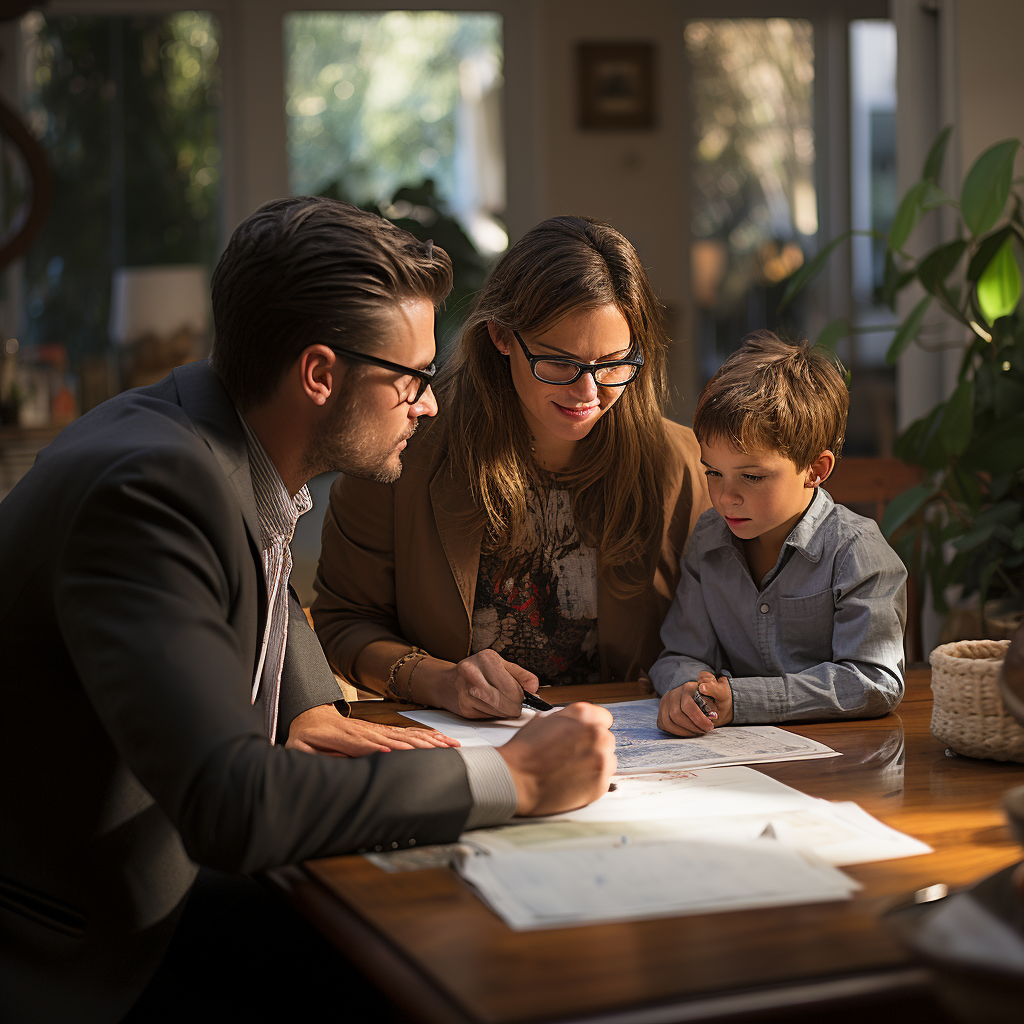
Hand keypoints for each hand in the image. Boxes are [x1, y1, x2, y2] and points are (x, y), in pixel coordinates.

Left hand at [285, 703, 459, 756]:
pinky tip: (440, 739)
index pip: (373, 744)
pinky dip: (426, 736)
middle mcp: (367, 731)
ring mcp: (376, 729)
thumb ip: (322, 758)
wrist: (308, 716)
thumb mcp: (301, 749)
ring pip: (408, 734)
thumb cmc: (303, 737)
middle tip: (445, 751)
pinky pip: (407, 733)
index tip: (407, 753)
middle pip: (399, 738)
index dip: (390, 749)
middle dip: (423, 745)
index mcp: (347, 738)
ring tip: (451, 744)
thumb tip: (345, 765)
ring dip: (431, 739)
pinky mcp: (381, 731)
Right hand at [411, 649, 539, 719]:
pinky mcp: (464, 709)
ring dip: (506, 713)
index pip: (512, 686)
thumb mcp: (499, 664)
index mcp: (486, 659)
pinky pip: (488, 717)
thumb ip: (520, 674)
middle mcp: (472, 673)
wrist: (446, 682)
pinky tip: (493, 709)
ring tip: (507, 707)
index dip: (522, 696)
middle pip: (505, 700)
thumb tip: (535, 687)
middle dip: (516, 707)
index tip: (524, 698)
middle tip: (517, 707)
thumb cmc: (477, 671)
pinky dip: (495, 716)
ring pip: (497, 711)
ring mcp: (466, 692)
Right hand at [497, 702, 615, 815]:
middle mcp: (597, 734)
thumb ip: (569, 719)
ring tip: (571, 769)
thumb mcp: (545, 720)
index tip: (585, 736)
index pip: (604, 718)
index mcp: (584, 715)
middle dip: (593, 746)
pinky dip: (591, 781)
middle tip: (573, 754)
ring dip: (595, 763)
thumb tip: (578, 723)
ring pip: (608, 759)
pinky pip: (603, 779)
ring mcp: (601, 760)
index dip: (592, 727)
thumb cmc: (525, 751)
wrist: (516, 779)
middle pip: (606, 739)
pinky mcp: (601, 783)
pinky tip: (572, 780)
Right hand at [656, 671, 733, 736]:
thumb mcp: (720, 692)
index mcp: (688, 688)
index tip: (712, 723)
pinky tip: (690, 731)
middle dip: (694, 725)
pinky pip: (666, 725)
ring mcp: (665, 704)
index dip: (699, 718)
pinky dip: (679, 732)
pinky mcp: (661, 714)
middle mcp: (673, 694)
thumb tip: (703, 687)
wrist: (705, 702)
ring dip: (687, 730)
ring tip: (700, 730)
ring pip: (670, 721)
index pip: (688, 705)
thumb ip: (716, 689)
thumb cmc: (714, 699)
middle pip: (677, 714)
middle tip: (708, 729)